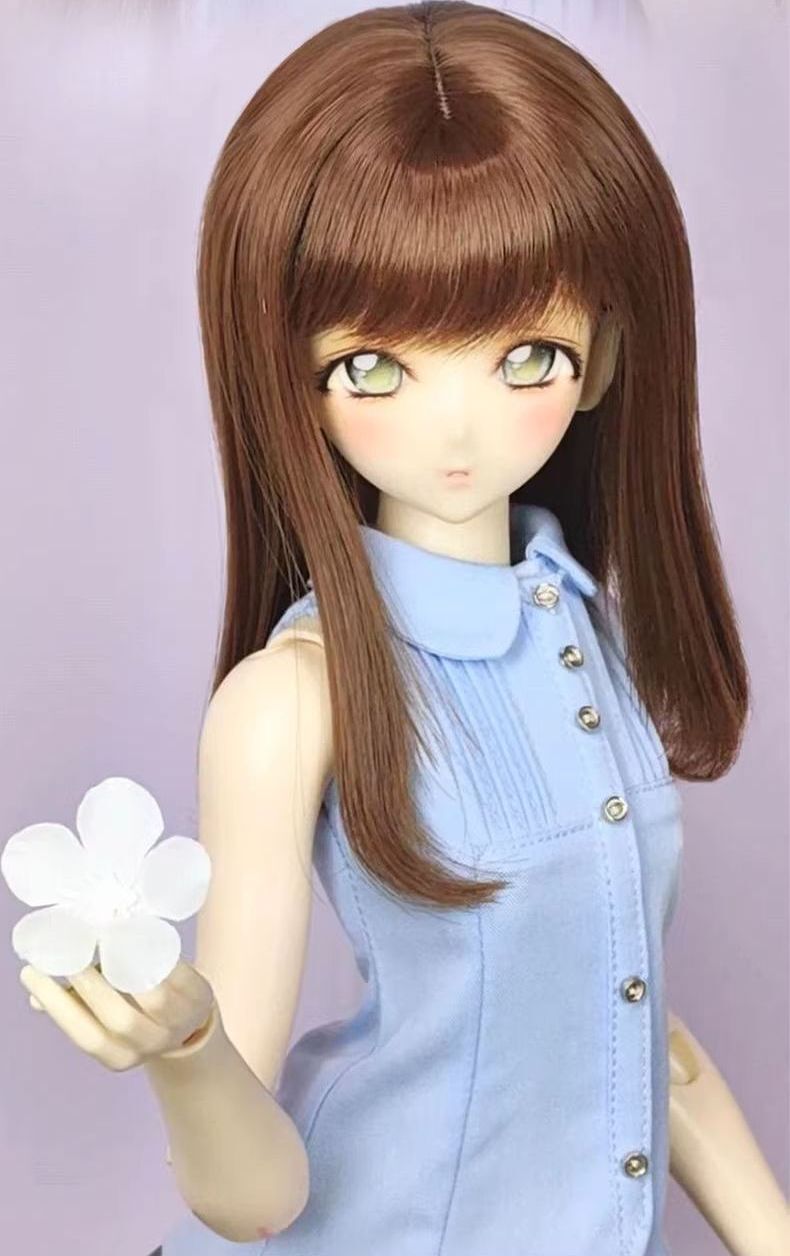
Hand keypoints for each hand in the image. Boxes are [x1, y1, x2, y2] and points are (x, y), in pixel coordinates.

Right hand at [19, 958, 215, 1070]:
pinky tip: (136, 936)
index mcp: (122, 1055)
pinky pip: (179, 974)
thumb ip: (75, 1004)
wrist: (188, 1016)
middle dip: (91, 985)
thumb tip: (34, 998)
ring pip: (153, 997)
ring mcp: (180, 1022)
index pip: (86, 1037)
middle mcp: (152, 1044)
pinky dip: (156, 955)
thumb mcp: (105, 1014)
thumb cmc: (135, 1008)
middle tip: (70, 953)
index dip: (58, 1006)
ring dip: (125, 967)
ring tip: (103, 940)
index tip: (32, 974)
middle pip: (120, 1020)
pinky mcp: (201, 995)